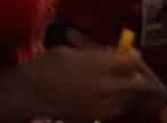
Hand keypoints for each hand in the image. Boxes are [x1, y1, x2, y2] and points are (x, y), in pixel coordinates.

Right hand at [16, 45, 166, 121]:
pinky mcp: (97, 117)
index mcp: (99, 66)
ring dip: (124, 89)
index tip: (128, 53)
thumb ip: (92, 53)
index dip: (132, 55)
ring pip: (128, 96)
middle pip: (138, 81)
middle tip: (124, 69)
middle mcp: (107, 87)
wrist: (29, 95)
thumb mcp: (67, 51)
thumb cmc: (44, 67)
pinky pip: (115, 108)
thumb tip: (109, 54)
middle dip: (134, 74)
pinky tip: (98, 95)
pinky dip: (113, 101)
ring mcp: (104, 105)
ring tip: (110, 82)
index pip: (133, 60)